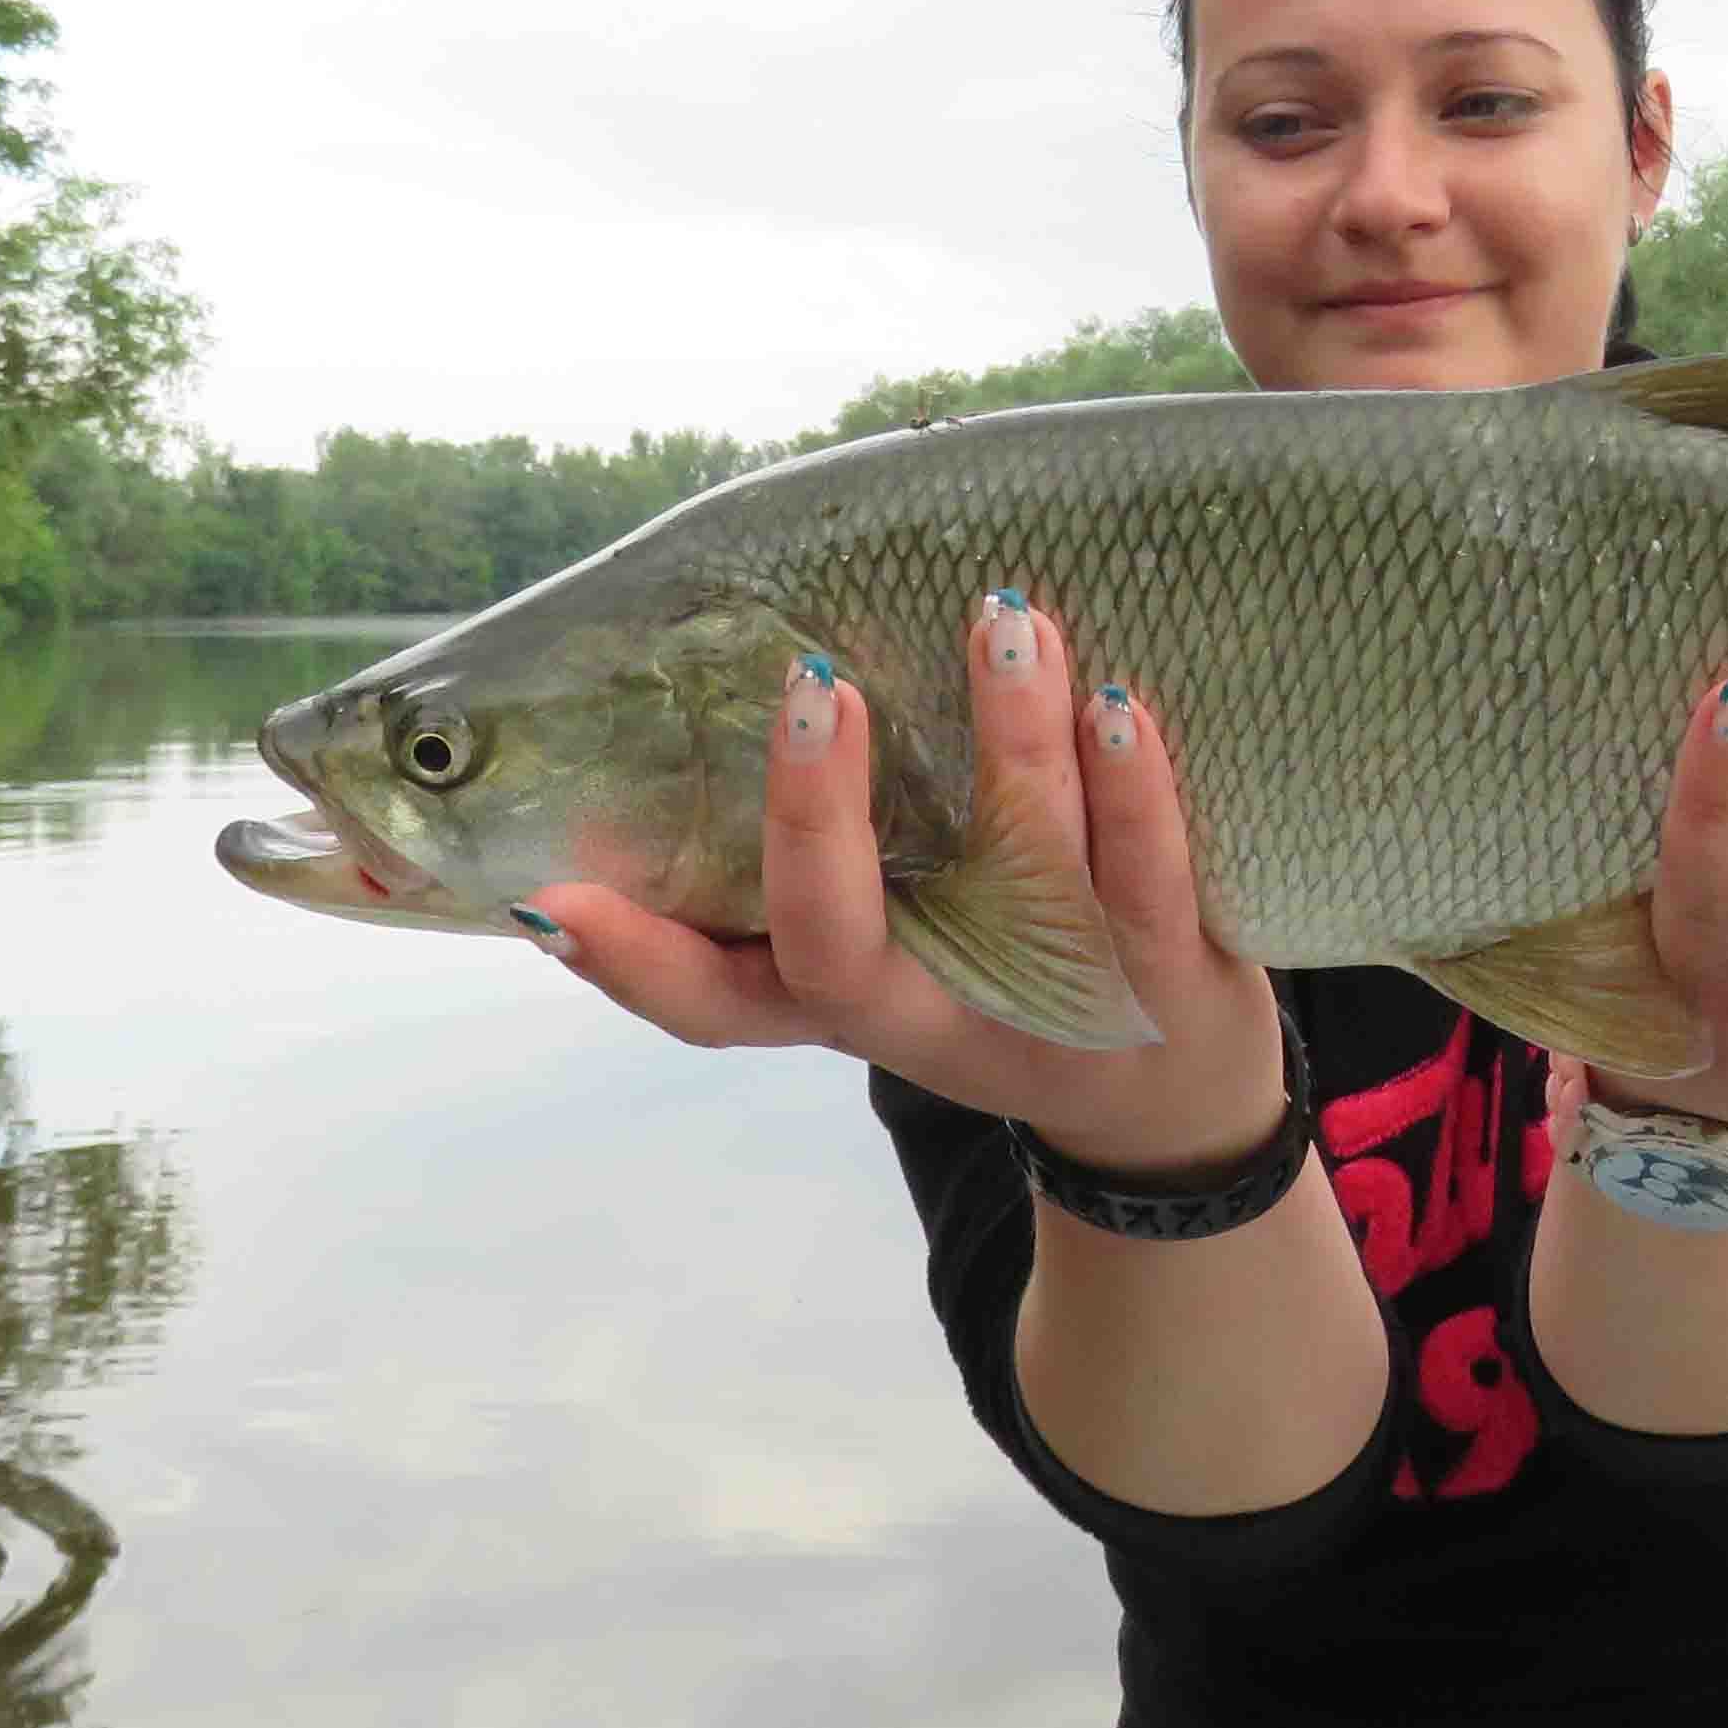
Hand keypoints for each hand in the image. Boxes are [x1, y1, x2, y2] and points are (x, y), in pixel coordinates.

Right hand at [519, 599, 1288, 1175]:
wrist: (1172, 1103)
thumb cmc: (1007, 979)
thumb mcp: (900, 944)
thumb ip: (825, 859)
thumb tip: (720, 705)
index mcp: (851, 1003)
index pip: (709, 1004)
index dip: (630, 961)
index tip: (555, 891)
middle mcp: (934, 1018)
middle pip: (838, 952)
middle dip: (815, 821)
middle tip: (811, 688)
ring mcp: (1052, 1010)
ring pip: (1021, 883)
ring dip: (1012, 744)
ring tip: (1002, 623)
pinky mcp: (1170, 986)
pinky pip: (1149, 884)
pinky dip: (1134, 791)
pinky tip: (1118, 705)